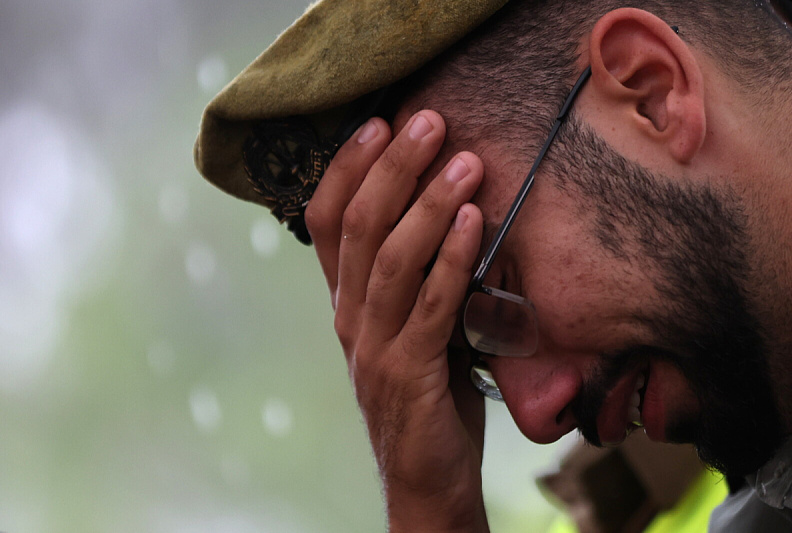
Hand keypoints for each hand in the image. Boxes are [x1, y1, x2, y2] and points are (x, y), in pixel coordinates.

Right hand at [305, 111, 488, 532]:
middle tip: (429, 122)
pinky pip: (430, 305)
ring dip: (427, 204)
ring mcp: (373, 346)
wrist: (426, 477)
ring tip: (465, 162)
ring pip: (389, 260)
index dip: (347, 169)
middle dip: (392, 168)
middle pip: (357, 227)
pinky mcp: (407, 372)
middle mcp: (348, 317)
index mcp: (345, 301)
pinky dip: (450, 258)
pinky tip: (472, 221)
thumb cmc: (426, 393)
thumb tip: (445, 211)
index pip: (327, 221)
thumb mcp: (411, 326)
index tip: (379, 123)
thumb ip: (413, 280)